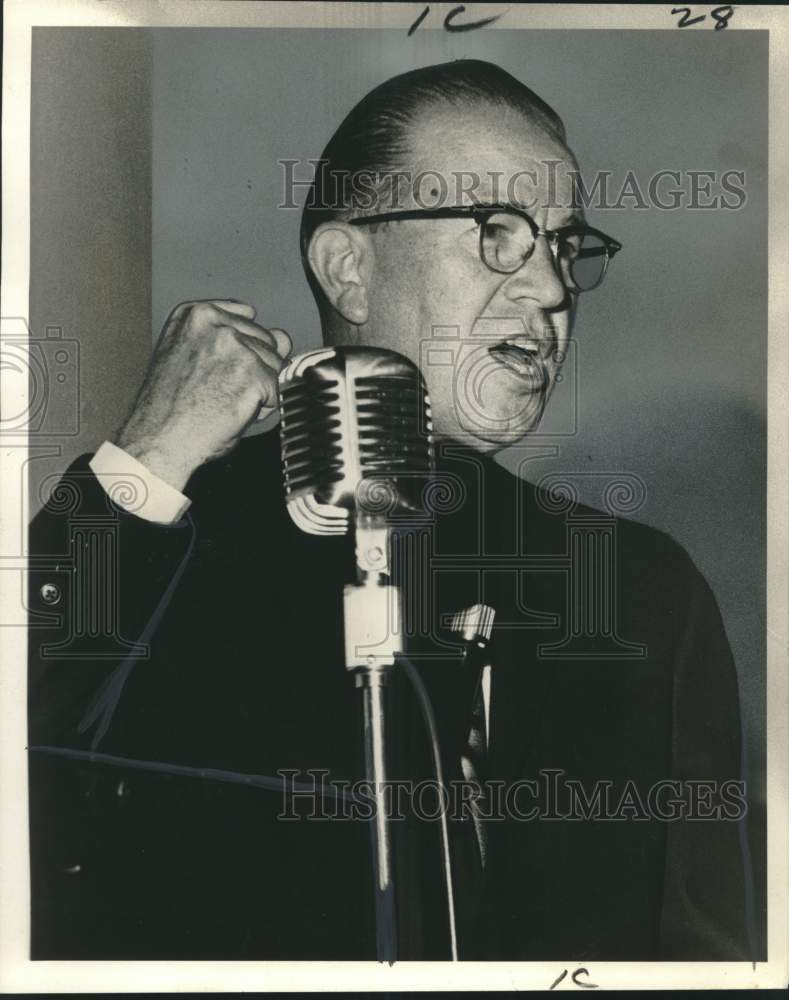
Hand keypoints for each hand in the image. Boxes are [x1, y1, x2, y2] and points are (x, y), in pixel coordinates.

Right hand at [115, 300, 291, 489]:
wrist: (159, 439)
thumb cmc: (170, 406)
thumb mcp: (191, 354)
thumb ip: (235, 339)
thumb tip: (282, 337)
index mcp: (195, 314)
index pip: (248, 318)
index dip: (243, 349)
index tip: (226, 367)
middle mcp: (216, 324)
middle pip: (266, 341)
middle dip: (255, 369)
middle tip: (222, 390)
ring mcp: (236, 347)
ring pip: (275, 364)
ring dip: (259, 387)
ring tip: (226, 401)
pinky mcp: (253, 373)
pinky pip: (277, 390)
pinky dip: (263, 407)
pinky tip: (234, 412)